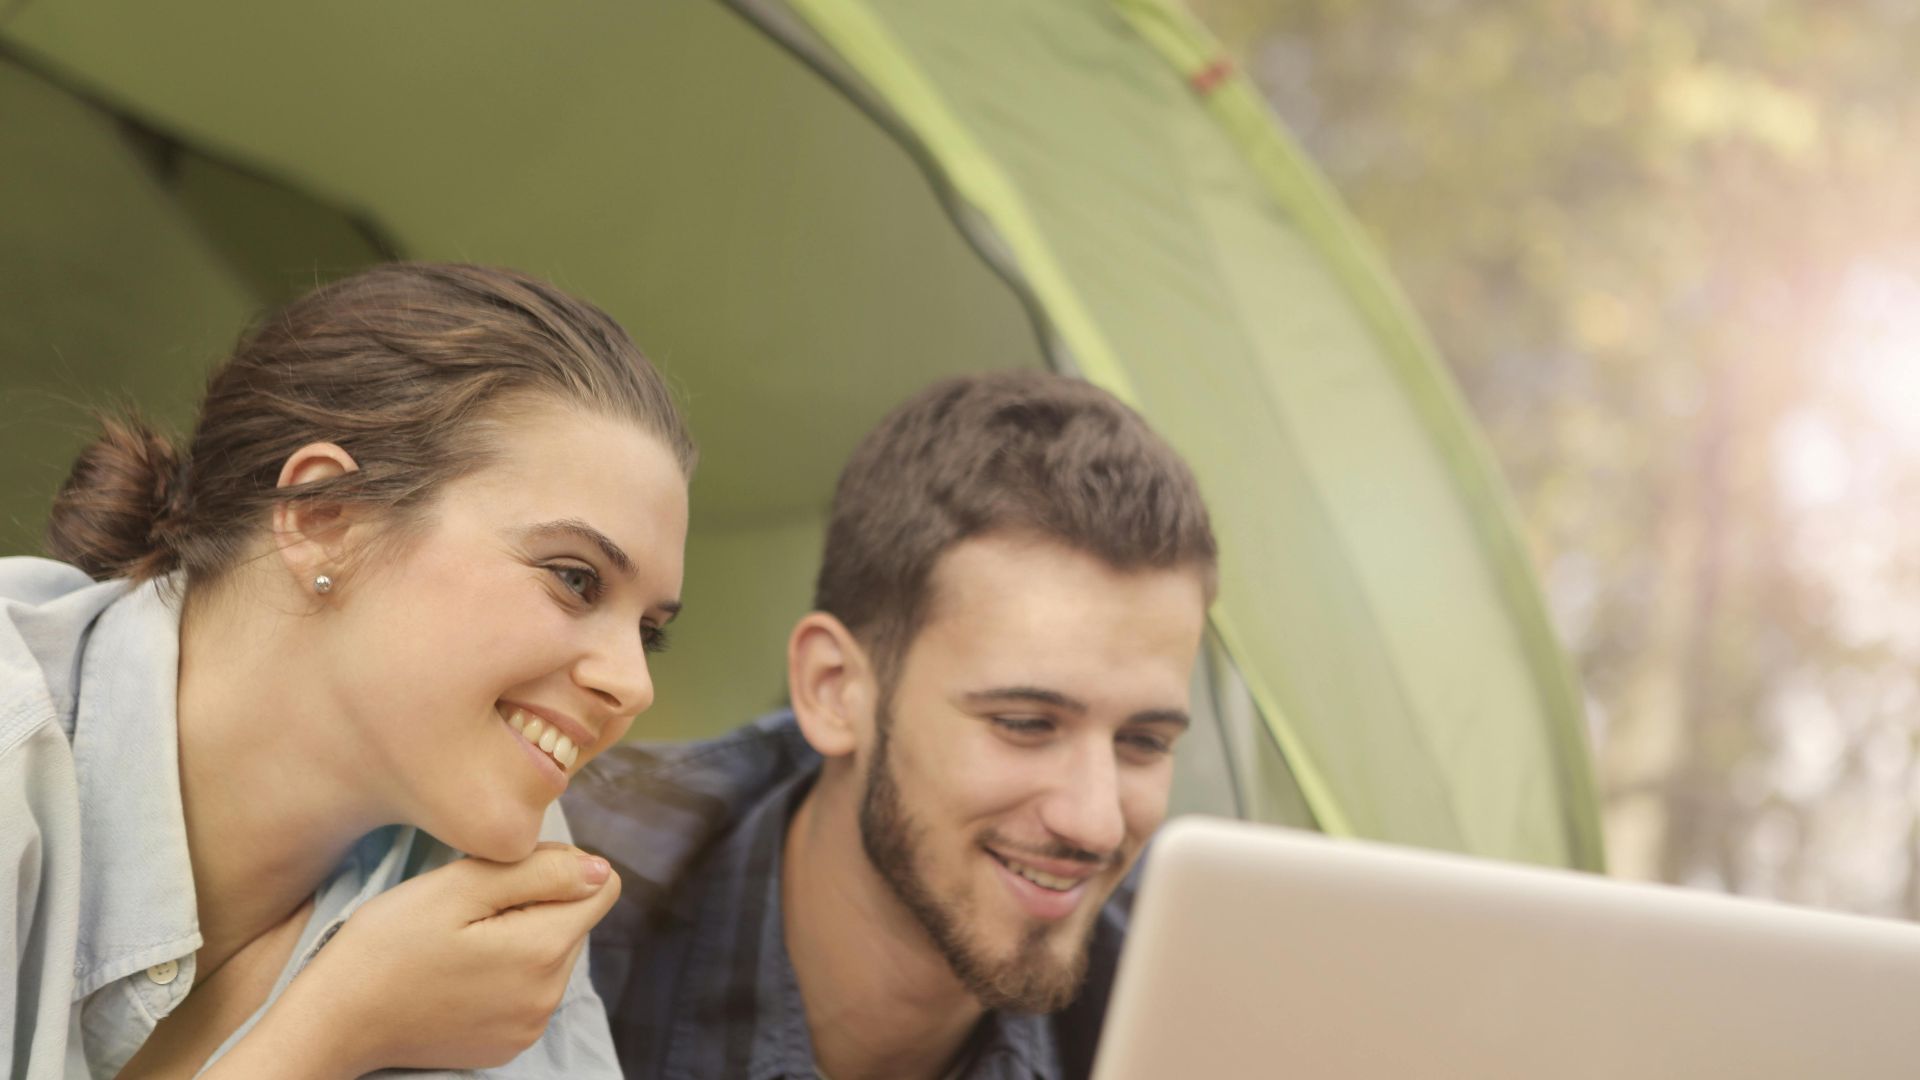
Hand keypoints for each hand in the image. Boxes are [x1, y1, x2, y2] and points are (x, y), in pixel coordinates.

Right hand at [223, 842, 620, 1076]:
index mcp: (543, 951)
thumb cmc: (386, 945)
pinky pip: (530, 990)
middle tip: (470, 907)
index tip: (504, 875)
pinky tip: (459, 971)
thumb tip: (603, 870)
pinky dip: (506, 973)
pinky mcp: (508, 1044)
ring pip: (554, 954)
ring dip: (521, 936)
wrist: (335, 1020)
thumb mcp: (458, 888)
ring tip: (460, 940)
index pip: (601, 887)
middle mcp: (549, 996)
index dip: (557, 867)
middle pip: (576, 920)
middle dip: (536, 902)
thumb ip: (540, 872)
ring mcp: (530, 1026)